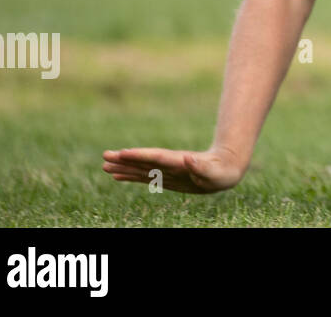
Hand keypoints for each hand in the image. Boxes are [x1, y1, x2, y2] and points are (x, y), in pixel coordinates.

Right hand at [102, 146, 246, 193]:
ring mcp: (166, 170)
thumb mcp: (215, 172)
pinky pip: (143, 176)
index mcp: (179, 162)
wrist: (225, 168)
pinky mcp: (165, 177)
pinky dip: (130, 175)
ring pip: (140, 168)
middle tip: (104, 156)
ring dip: (123, 167)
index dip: (140, 156)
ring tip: (104, 165)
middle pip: (143, 161)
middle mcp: (169, 165)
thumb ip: (201, 167)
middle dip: (125, 159)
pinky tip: (117, 175)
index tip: (124, 153)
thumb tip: (188, 159)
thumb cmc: (221, 172)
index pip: (156, 157)